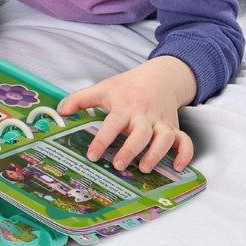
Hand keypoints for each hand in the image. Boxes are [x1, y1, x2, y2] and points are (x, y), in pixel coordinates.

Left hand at [58, 56, 196, 174]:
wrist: (160, 76)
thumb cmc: (128, 87)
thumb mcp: (103, 88)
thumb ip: (80, 99)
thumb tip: (60, 111)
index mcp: (125, 107)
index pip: (112, 123)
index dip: (102, 140)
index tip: (92, 155)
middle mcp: (144, 116)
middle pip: (141, 133)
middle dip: (130, 150)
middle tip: (117, 165)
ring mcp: (161, 122)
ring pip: (164, 138)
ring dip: (155, 154)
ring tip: (143, 168)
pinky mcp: (174, 128)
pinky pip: (185, 141)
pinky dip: (185, 155)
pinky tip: (177, 168)